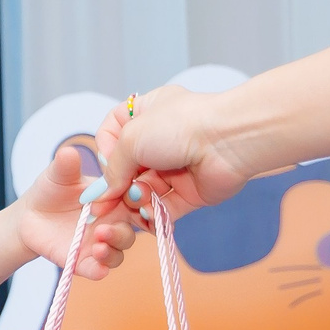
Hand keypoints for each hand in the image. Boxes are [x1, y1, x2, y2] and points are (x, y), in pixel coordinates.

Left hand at [19, 137, 138, 278]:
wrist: (30, 216)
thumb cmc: (52, 190)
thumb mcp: (58, 175)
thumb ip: (66, 165)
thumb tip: (68, 152)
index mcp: (116, 197)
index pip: (138, 198)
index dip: (142, 199)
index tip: (136, 196)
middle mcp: (115, 221)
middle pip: (134, 229)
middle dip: (124, 229)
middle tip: (105, 228)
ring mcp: (101, 242)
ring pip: (120, 250)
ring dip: (113, 249)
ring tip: (97, 244)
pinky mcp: (85, 260)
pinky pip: (99, 269)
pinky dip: (100, 270)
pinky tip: (97, 268)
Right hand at [84, 85, 254, 220]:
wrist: (227, 141)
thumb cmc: (178, 126)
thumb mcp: (130, 139)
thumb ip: (112, 170)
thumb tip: (102, 196)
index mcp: (146, 113)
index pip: (114, 132)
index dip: (104, 150)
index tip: (105, 163)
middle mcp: (161, 139)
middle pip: (126, 169)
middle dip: (115, 188)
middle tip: (103, 208)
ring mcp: (175, 166)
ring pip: (143, 191)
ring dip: (135, 201)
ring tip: (137, 203)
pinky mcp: (190, 191)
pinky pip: (164, 208)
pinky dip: (154, 215)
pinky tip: (148, 216)